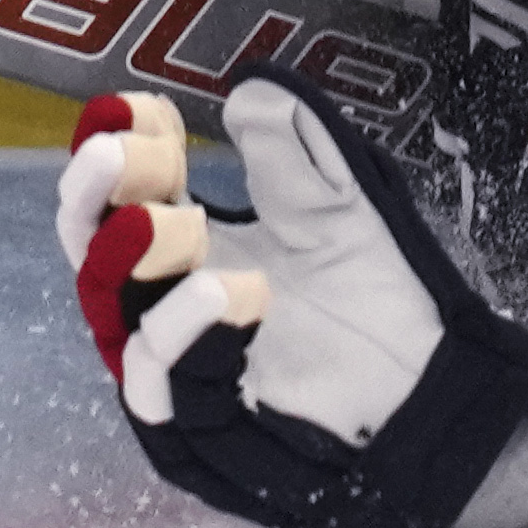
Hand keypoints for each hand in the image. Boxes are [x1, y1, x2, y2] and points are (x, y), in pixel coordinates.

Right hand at [57, 74, 527, 527]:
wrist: (433, 390)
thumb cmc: (376, 300)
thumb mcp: (345, 210)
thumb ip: (300, 153)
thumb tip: (250, 90)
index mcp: (190, 252)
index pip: (123, 197)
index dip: (116, 151)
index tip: (133, 107)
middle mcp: (166, 311)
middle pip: (94, 258)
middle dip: (97, 201)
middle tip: (118, 155)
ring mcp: (180, 376)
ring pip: (120, 325)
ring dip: (137, 266)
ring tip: (182, 220)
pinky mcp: (205, 438)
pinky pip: (170, 395)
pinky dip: (188, 339)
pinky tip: (230, 291)